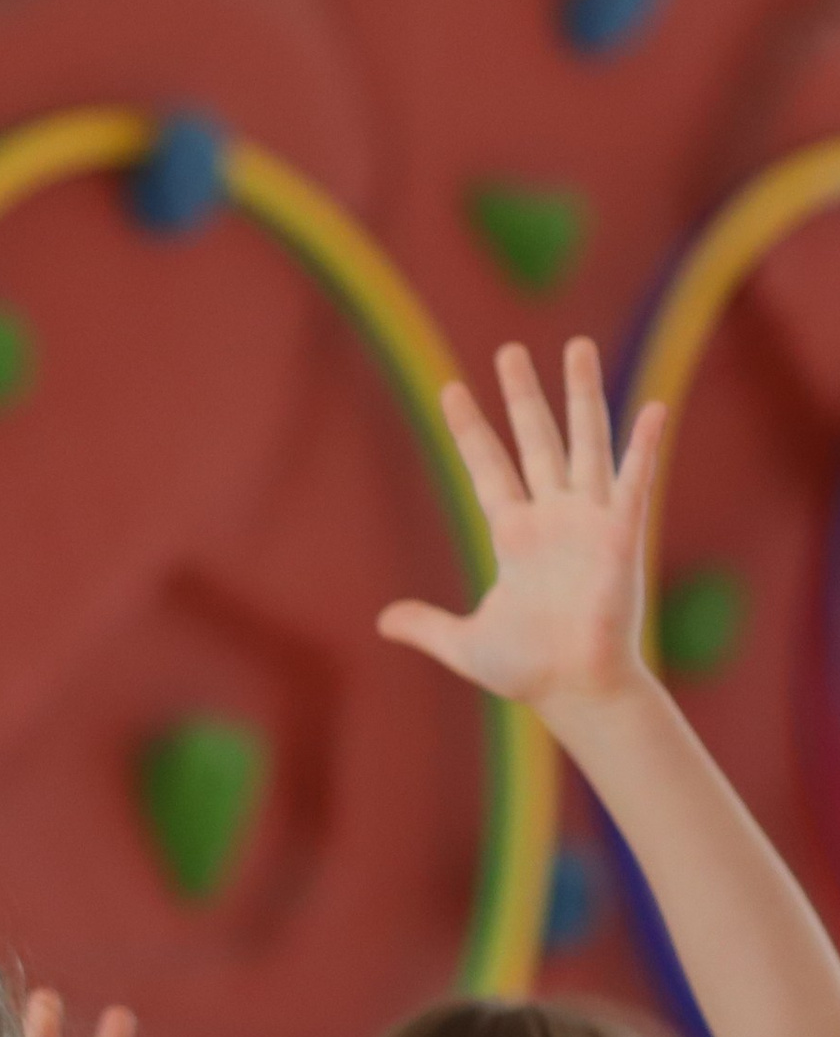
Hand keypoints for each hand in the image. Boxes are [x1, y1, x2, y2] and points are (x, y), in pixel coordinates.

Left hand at [378, 337, 664, 725]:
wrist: (572, 690)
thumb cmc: (527, 669)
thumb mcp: (463, 641)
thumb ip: (425, 626)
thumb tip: (382, 621)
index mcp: (514, 534)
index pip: (487, 467)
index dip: (470, 429)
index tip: (450, 389)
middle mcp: (552, 516)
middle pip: (534, 440)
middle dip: (523, 396)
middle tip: (509, 350)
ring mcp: (589, 521)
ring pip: (585, 442)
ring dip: (582, 395)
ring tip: (576, 346)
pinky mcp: (622, 536)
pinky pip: (636, 482)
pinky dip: (645, 446)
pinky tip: (654, 408)